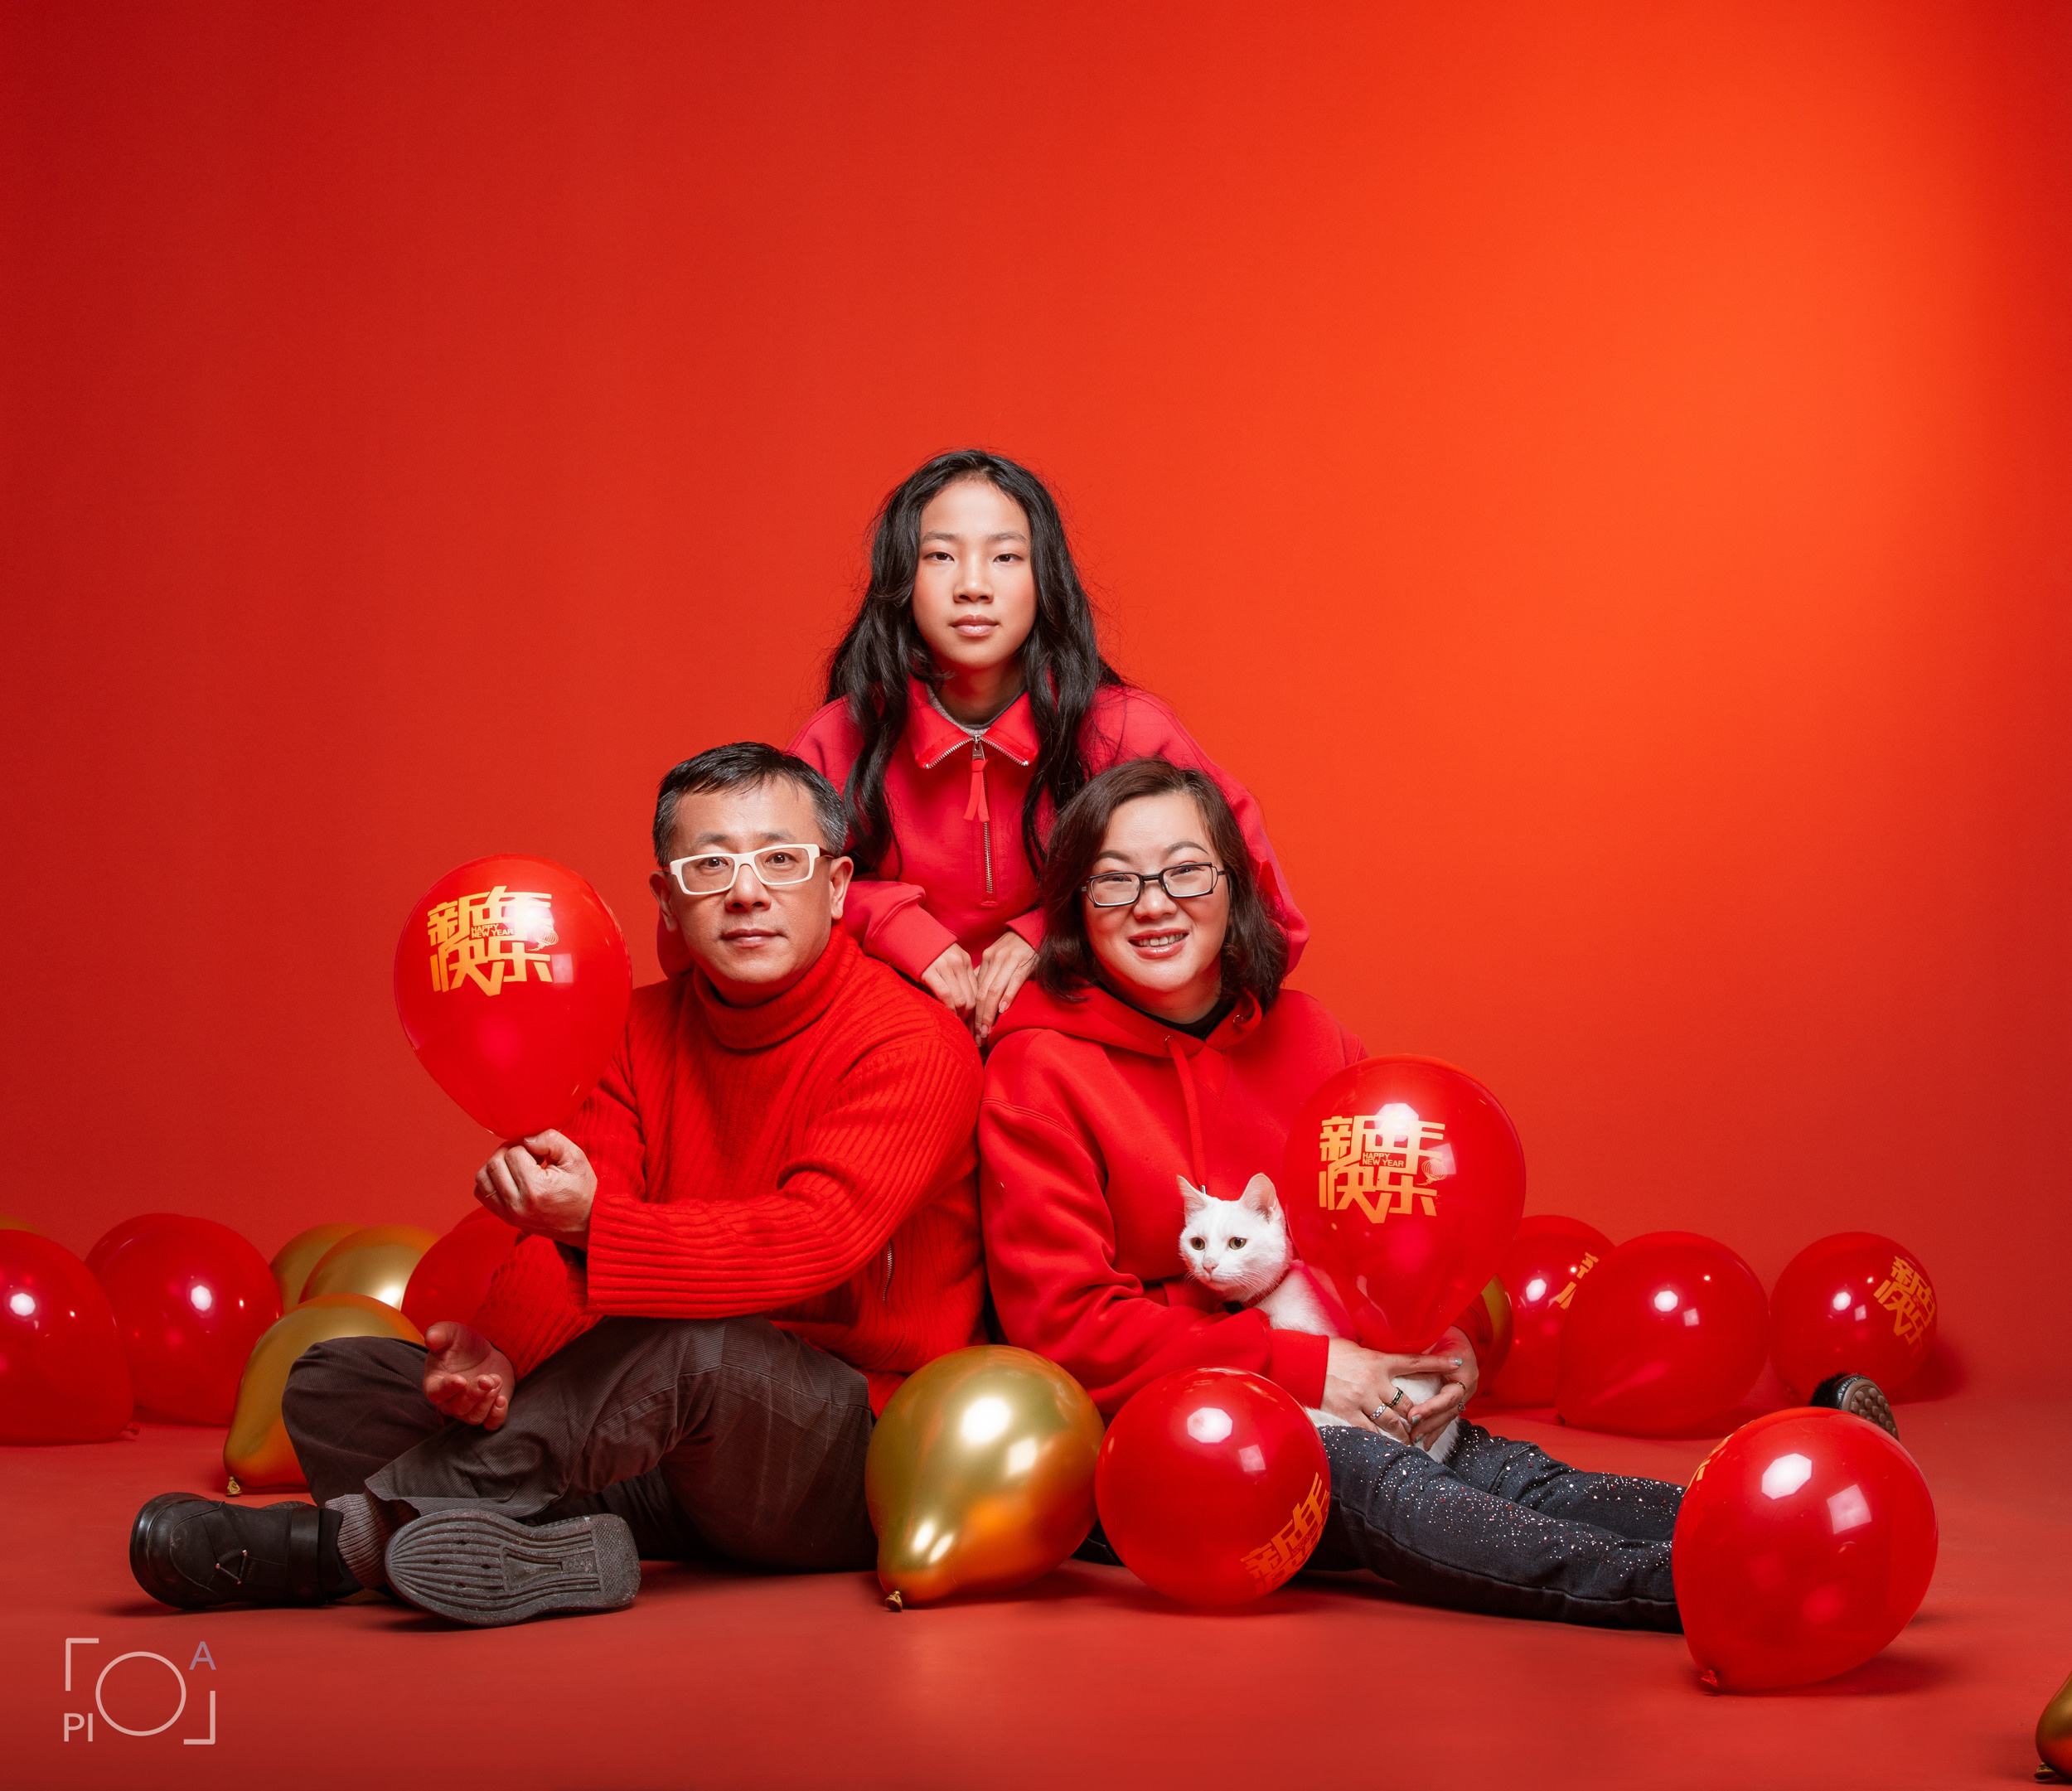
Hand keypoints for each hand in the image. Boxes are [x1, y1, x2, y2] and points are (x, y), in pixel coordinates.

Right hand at [421, 1320, 514, 1428]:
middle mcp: (449, 1401)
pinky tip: (502, 1399)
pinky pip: (490, 1424)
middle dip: (474, 1394)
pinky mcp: (488, 1410)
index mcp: (435, 1383)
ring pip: (474, 1417)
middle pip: (458, 1408)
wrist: (483, 1351)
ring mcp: (469, 1408)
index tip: (460, 1380)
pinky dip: (497, 1416)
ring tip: (496, 1380)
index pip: (436, 1392)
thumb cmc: (461, 1343)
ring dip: (487, 1401)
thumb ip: (439, 1333)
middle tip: (488, 1379)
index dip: (447, 1389)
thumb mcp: (451, 1333)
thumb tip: (431, 1338)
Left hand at [474, 1129, 596, 1242]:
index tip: (540, 1155)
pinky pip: (481, 1193)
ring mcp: (508, 1214)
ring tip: (516, 1167)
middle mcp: (518, 1204)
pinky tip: (509, 1179)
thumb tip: (526, 1137)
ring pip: (482, 1177)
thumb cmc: (582, 1190)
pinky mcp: (504, 1218)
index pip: (513, 1153)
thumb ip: (551, 1140)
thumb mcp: (575, 1159)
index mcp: (536, 1189)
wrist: (585, 1223)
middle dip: (509, 1153)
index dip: (526, 1147)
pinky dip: (490, 1180)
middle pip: (494, 1164)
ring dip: (496, 1165)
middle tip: (527, 1157)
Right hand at [919, 943, 977, 1022]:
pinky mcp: (930, 972)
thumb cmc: (927, 953)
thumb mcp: (949, 960)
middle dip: (968, 1016)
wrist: (909, 936)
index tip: (971, 1020)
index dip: (976, 1009)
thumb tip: (967, 1000)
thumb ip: (959, 975)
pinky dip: (948, 1008)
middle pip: (971, 997)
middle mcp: (959, 963)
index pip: (977, 990)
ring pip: (961, 999)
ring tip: (954, 1021)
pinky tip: (945, 1014)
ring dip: (958, 1015)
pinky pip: (945, 995)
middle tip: (963, 1026)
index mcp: (966, 960)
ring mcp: (945, 967)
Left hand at [973, 931, 1037, 1044]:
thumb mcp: (999, 957)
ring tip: (987, 1031)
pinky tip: (1003, 1011)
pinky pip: (1013, 981)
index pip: (975, 991)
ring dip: (989, 1013)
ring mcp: (1009, 960)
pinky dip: (1007, 996)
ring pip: (994, 990)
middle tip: (978, 1037)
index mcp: (987, 959)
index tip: (972, 1030)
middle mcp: (995, 959)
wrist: (1036, 929)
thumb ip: (988, 973)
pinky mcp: (1024, 962)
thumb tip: (976, 994)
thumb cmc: (1018, 947)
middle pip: (982, 993)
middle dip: (978, 1018)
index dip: (973, 1013)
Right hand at [1320, 1337, 1466, 1438]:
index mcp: (1378, 1361)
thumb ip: (1375, 1357)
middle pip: (1406, 1403)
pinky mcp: (1348, 1413)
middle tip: (1426, 1423)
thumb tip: (1388, 1359)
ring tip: (1409, 1440)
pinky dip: (1379, 1440)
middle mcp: (1375, 1382)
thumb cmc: (1329, 1351)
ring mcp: (1362, 1399)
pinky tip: (1385, 1446)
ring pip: (1392, 1422)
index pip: (1414, 1362)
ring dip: (1403, 1433)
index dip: (1437, 1364)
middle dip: (1418, 1415)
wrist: (1303, 1363)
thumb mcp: (1357, 1347)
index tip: (1457, 1366)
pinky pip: (1370, 1432)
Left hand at [1405, 1327, 1477, 1447]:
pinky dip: (1436, 1429)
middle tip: (1411, 1433)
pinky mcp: (1458, 1399)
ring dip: (1432, 1430)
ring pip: (1448, 1417)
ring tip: (1415, 1440)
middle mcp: (1467, 1386)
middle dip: (1429, 1424)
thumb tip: (1400, 1365)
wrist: (1462, 1333)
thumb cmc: (1445, 1334)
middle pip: (1448, 1411)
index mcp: (1464, 1373)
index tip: (1412, 1415)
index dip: (1430, 1407)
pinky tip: (1426, 1442)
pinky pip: (1447, 1416)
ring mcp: (1465, 1394)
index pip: (1448, 1396)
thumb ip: (1424, 1356)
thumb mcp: (1435, 1341)